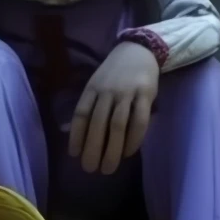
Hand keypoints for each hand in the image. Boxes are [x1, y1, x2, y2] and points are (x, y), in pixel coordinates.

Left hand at [68, 42, 158, 174]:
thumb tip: (74, 133)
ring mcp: (127, 93)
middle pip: (98, 124)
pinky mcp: (146, 95)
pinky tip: (128, 153)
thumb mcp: (96, 83)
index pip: (81, 114)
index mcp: (92, 89)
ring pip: (118, 126)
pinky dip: (134, 140)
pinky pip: (140, 121)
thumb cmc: (114, 73)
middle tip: (90, 169)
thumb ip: (89, 105)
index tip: (74, 155)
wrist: (139, 50)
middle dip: (93, 149)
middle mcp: (107, 91)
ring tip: (108, 168)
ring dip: (112, 149)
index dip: (76, 135)